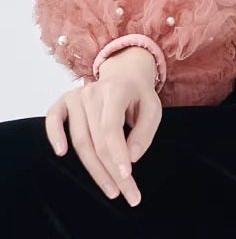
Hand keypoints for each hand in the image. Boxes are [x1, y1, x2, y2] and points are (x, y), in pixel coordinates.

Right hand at [44, 46, 162, 206]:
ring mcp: (76, 96)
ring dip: (93, 168)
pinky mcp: (63, 102)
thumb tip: (131, 157)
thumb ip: (145, 131)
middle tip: (125, 192)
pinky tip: (61, 153)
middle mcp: (93, 92)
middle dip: (110, 170)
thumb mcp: (153, 107)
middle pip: (96, 140)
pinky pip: (53, 119)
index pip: (111, 126)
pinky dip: (54, 136)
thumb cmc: (139, 95)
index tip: (126, 176)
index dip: (117, 153)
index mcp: (116, 90)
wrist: (125, 74)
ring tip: (110, 189)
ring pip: (80, 139)